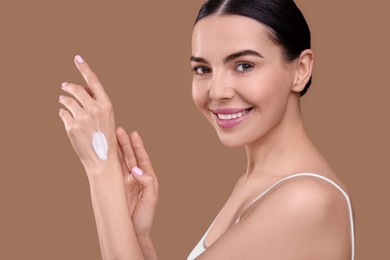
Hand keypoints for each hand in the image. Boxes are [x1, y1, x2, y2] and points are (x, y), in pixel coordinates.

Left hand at [59, 55, 117, 169]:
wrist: (103, 159)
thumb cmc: (105, 137)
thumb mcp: (107, 117)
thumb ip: (96, 102)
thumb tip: (82, 88)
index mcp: (106, 105)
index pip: (93, 81)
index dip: (85, 68)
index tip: (77, 58)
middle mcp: (94, 109)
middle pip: (76, 89)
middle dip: (68, 86)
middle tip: (64, 86)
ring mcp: (82, 118)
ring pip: (67, 100)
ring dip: (64, 100)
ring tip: (64, 102)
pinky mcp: (71, 126)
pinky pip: (63, 113)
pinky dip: (63, 114)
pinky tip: (67, 117)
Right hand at [116, 127, 158, 238]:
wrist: (133, 231)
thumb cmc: (145, 217)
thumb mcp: (150, 199)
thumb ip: (147, 183)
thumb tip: (136, 171)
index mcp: (147, 178)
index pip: (142, 158)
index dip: (137, 146)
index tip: (133, 134)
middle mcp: (136, 178)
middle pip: (130, 157)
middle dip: (125, 144)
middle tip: (118, 130)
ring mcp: (125, 182)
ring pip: (120, 162)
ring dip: (117, 151)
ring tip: (111, 138)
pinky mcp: (117, 187)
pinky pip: (113, 172)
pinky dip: (109, 163)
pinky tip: (105, 154)